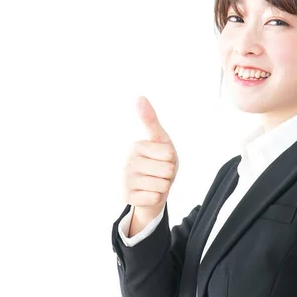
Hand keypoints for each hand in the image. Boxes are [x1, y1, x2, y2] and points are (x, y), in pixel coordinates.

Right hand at [123, 96, 178, 218]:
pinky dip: (156, 198)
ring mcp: (125, 180)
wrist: (148, 187)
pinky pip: (154, 198)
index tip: (161, 159)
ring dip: (162, 187)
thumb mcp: (159, 139)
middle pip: (167, 170)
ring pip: (162, 185)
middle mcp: (127, 161)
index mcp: (136, 146)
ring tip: (153, 182)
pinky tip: (147, 193)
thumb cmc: (157, 160)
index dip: (170, 159)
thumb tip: (139, 97)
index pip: (169, 154)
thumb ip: (150, 119)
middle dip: (167, 174)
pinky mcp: (126, 197)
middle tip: (158, 173)